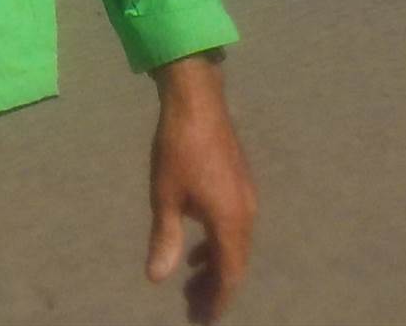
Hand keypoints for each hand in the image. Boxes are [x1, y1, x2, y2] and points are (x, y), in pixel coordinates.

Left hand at [143, 52, 254, 321]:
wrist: (198, 100)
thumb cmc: (178, 148)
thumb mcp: (165, 196)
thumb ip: (165, 240)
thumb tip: (158, 278)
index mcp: (230, 220)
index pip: (229, 274)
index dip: (217, 300)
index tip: (202, 319)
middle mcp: (246, 213)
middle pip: (236, 263)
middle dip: (216, 288)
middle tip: (193, 308)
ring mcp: (247, 196)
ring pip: (236, 245)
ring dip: (216, 266)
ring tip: (191, 284)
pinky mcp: (241, 183)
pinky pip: (235, 227)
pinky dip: (218, 245)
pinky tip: (197, 248)